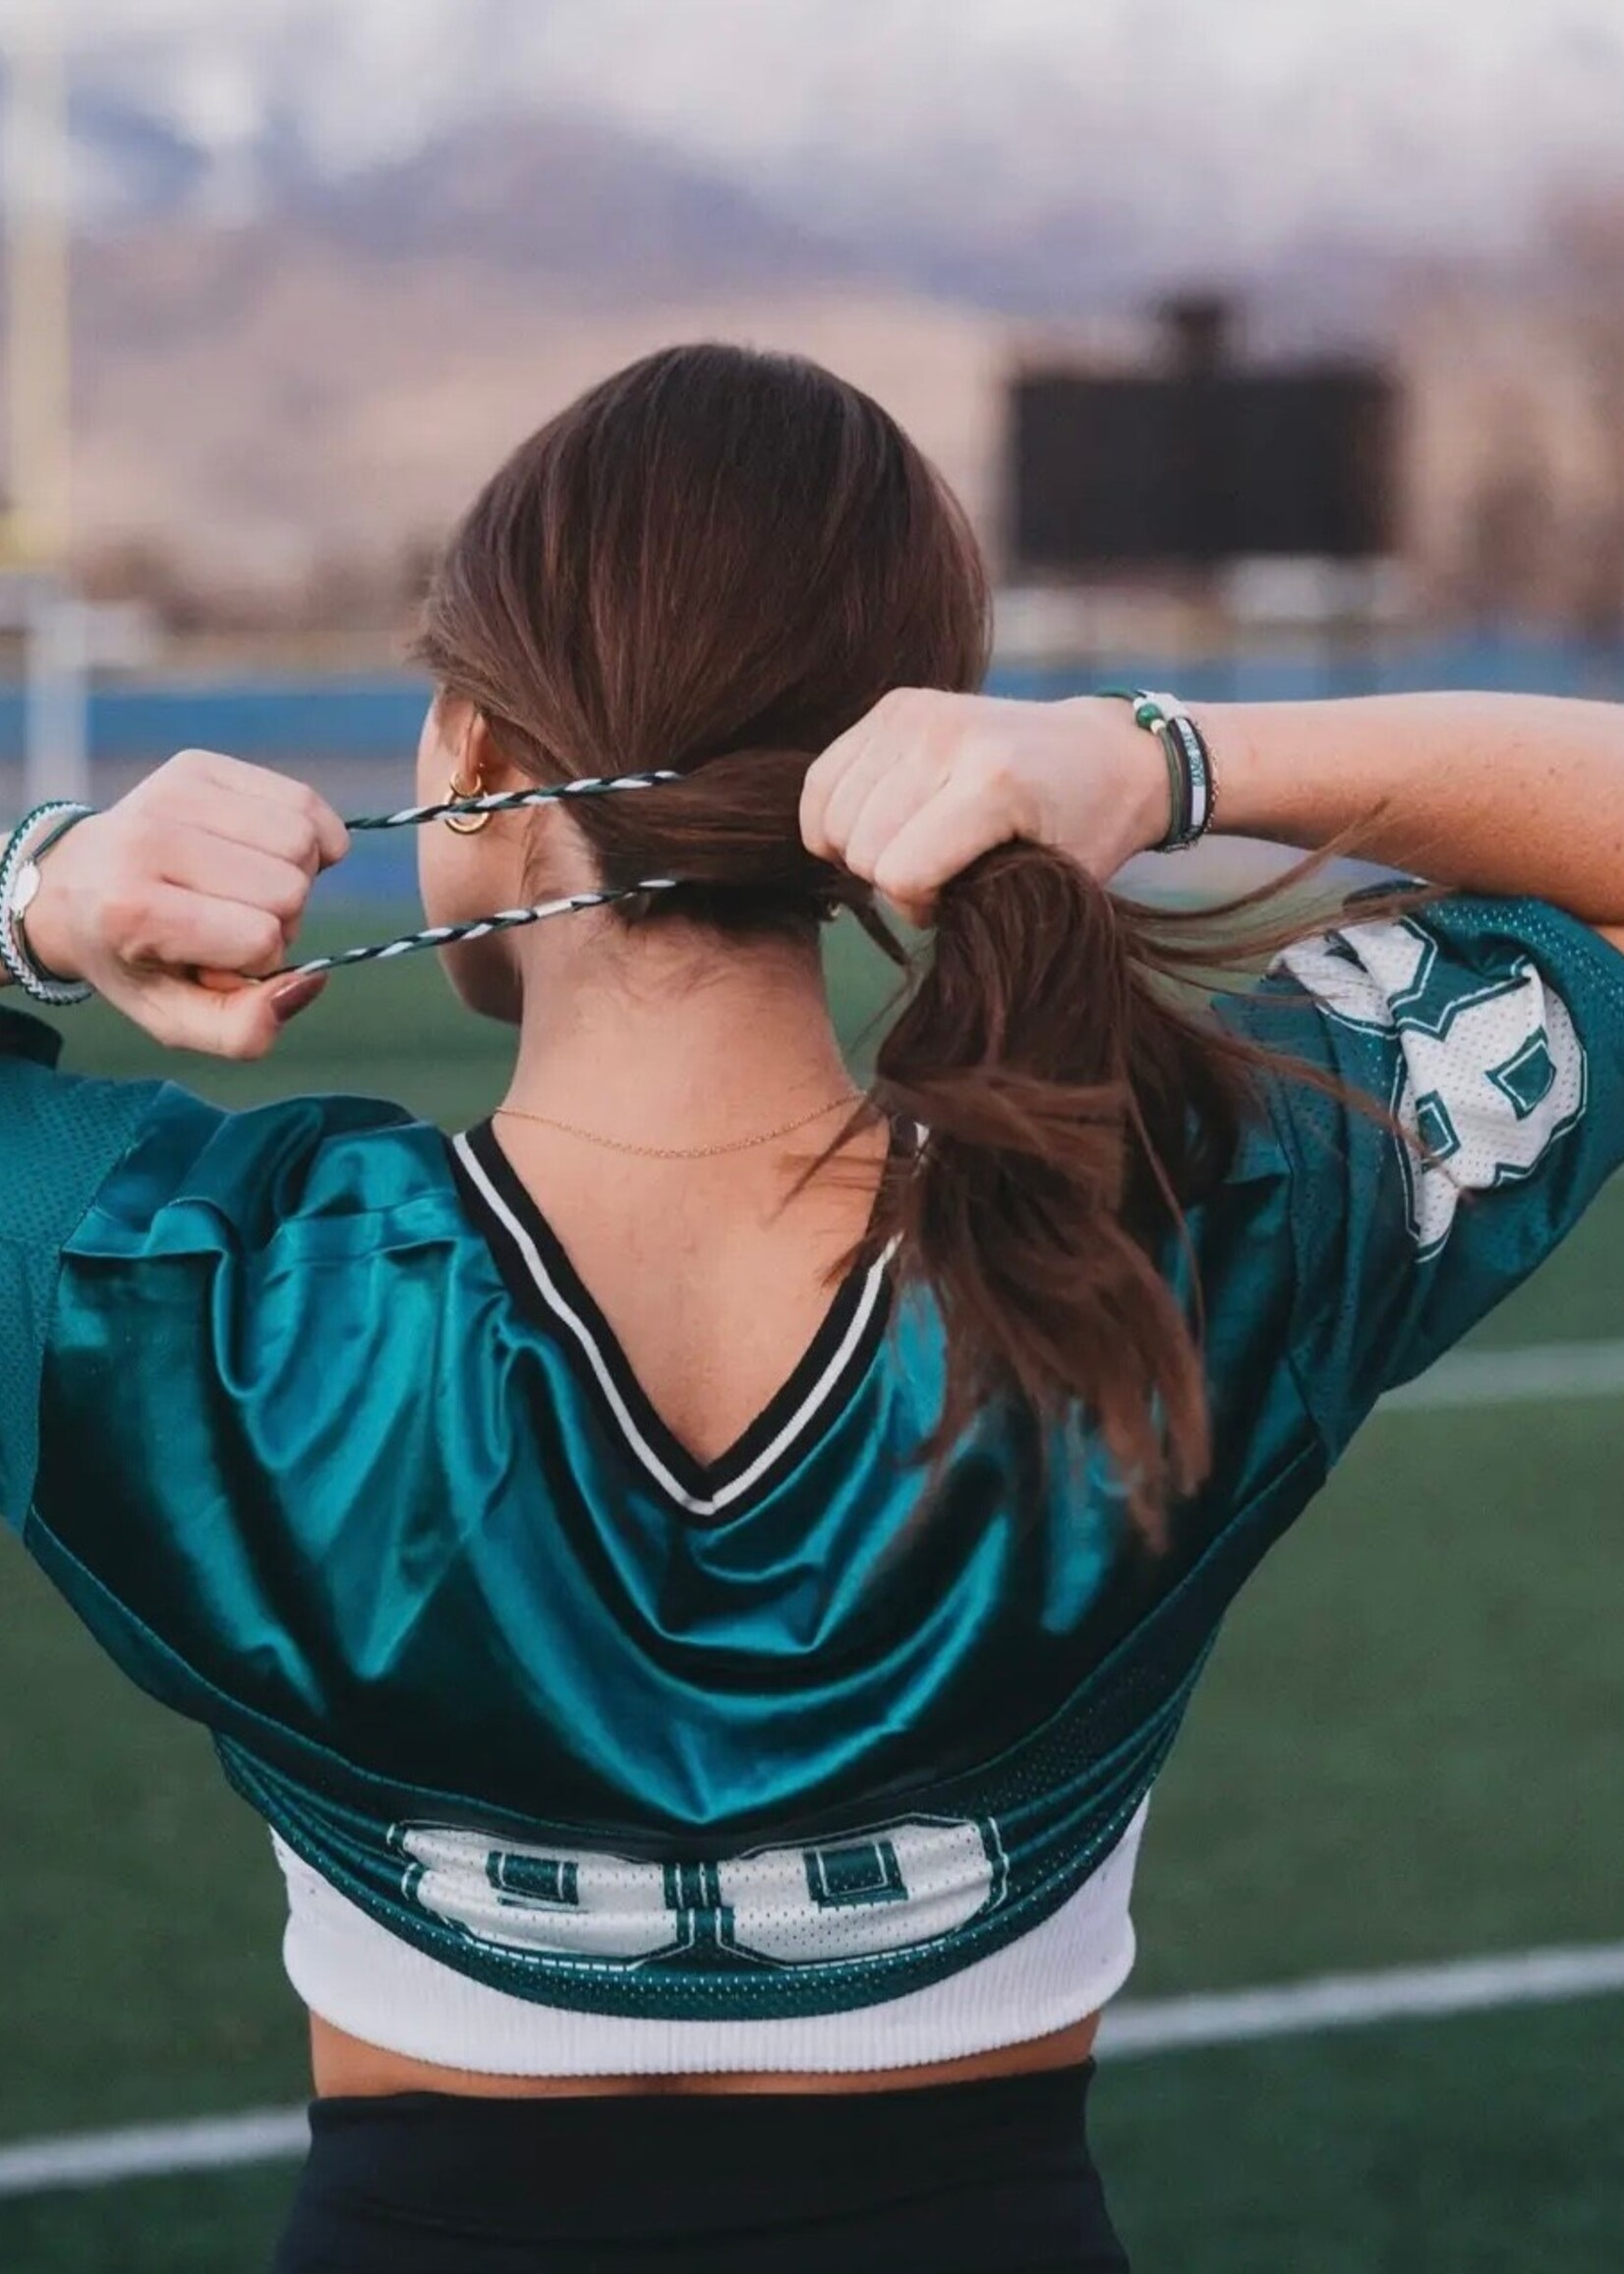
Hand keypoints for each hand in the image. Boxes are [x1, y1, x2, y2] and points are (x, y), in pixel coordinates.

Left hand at [25, 749, 348, 1057]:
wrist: (73, 885)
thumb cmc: (135, 958)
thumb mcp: (175, 1019)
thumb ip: (245, 1030)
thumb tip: (312, 980)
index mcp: (132, 908)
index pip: (261, 938)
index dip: (259, 961)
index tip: (218, 958)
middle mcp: (147, 838)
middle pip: (290, 888)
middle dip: (281, 918)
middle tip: (234, 921)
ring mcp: (174, 792)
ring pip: (303, 840)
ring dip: (296, 875)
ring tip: (249, 887)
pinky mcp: (200, 765)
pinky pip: (303, 801)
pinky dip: (308, 835)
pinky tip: (268, 853)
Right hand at [800, 690, 1170, 924]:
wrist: (1109, 750)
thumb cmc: (1089, 828)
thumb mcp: (1053, 884)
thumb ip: (978, 905)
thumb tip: (907, 911)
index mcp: (994, 782)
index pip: (900, 873)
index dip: (917, 907)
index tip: (953, 903)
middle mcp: (946, 737)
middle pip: (862, 845)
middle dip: (889, 879)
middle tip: (933, 878)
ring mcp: (914, 714)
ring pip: (833, 815)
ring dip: (862, 849)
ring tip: (909, 849)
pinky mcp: (894, 705)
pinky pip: (822, 779)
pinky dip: (835, 817)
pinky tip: (873, 829)